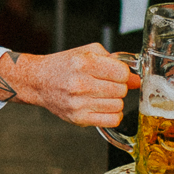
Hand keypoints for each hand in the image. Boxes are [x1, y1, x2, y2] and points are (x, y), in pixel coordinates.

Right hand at [0, 44, 135, 126]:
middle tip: (105, 84)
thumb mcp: (86, 53)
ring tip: (100, 95)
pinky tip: (102, 107)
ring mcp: (79, 103)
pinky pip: (112, 120)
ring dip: (114, 100)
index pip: (122, 72)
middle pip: (121, 89)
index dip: (123, 73)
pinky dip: (112, 114)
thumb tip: (136, 79)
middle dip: (118, 86)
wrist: (38, 81)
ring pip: (118, 105)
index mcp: (83, 63)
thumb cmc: (63, 66)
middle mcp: (80, 83)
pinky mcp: (78, 118)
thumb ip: (114, 61)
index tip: (117, 74)